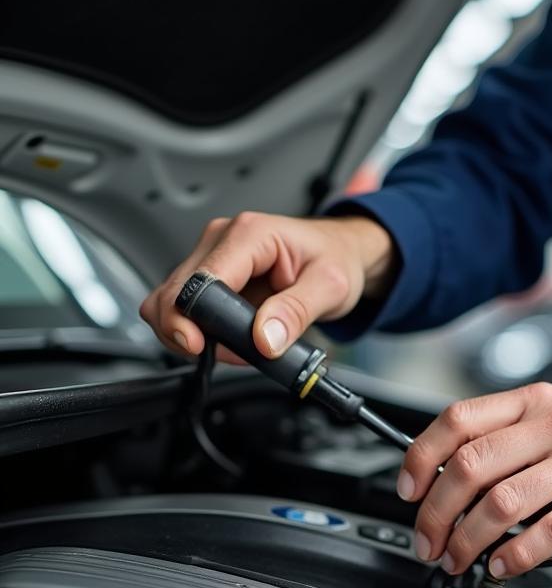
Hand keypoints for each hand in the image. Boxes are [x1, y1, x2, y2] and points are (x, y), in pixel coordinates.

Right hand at [140, 211, 395, 360]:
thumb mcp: (330, 286)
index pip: (203, 278)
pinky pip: (189, 310)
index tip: (199, 345)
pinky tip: (230, 341)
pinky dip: (202, 332)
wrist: (342, 253)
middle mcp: (223, 239)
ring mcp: (213, 257)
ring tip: (236, 348)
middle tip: (228, 354)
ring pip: (173, 302)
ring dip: (194, 334)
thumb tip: (265, 338)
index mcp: (251, 234)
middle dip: (191, 330)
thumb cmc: (336, 258)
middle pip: (176, 291)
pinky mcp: (212, 277)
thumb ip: (297, 312)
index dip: (194, 315)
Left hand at [399, 382, 551, 577]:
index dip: (420, 457)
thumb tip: (446, 469)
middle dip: (435, 513)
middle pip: (470, 466)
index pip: (458, 420)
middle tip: (426, 540)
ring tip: (458, 559)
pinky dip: (515, 556)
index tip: (408, 490)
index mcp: (535, 402)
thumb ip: (510, 436)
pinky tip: (503, 567)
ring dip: (467, 541)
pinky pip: (549, 532)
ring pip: (502, 503)